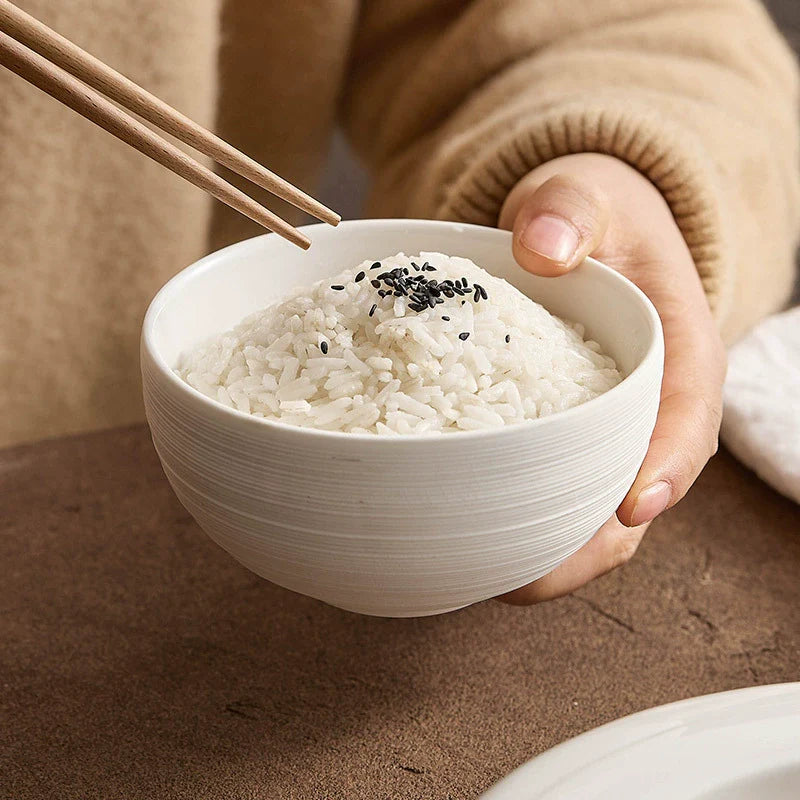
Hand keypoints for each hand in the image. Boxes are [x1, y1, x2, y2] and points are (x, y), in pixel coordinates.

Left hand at [496, 153, 725, 603]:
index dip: (664, 469)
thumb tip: (544, 247)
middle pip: (636, 492)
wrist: (576, 231)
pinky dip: (519, 521)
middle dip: (592, 544)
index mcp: (677, 355)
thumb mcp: (587, 196)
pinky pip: (551, 490)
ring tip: (488, 578)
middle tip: (529, 578)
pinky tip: (469, 538)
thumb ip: (572, 212)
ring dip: (551, 552)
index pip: (686, 421)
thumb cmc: (592, 218)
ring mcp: (605, 430)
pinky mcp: (563, 437)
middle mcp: (647, 408)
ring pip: (593, 510)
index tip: (631, 510)